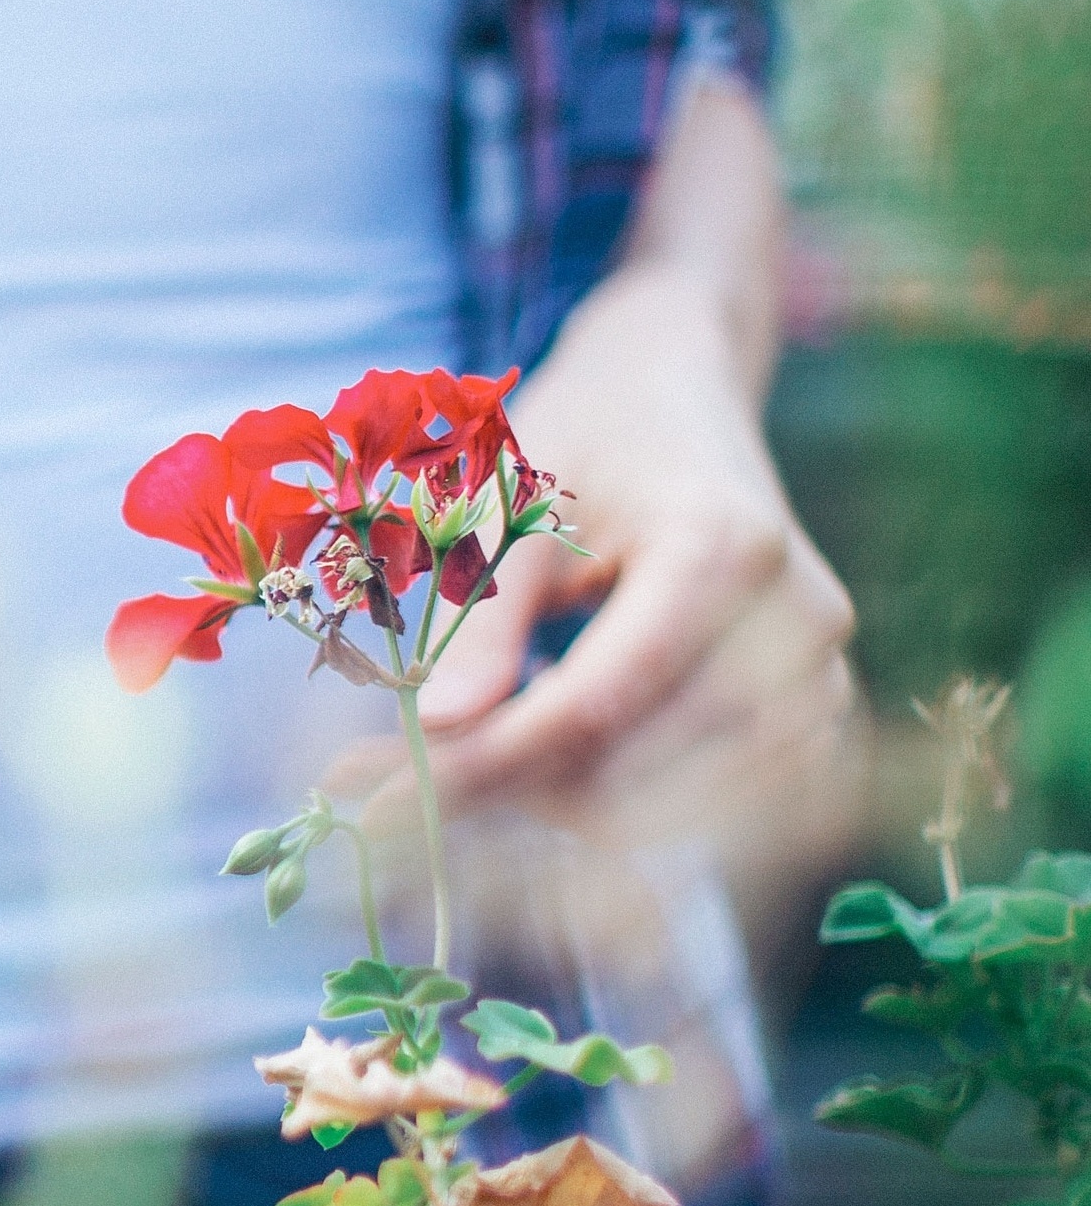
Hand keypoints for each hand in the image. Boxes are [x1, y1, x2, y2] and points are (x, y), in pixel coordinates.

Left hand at [411, 266, 859, 860]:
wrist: (677, 392)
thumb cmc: (587, 435)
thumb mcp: (511, 501)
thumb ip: (483, 618)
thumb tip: (437, 729)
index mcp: (721, 550)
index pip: (595, 704)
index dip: (485, 765)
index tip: (384, 803)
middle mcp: (796, 621)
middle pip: (634, 775)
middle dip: (508, 793)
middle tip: (403, 780)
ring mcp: (821, 673)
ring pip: (671, 813)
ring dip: (560, 808)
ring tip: (478, 753)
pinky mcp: (818, 713)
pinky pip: (717, 809)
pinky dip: (623, 806)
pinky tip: (558, 759)